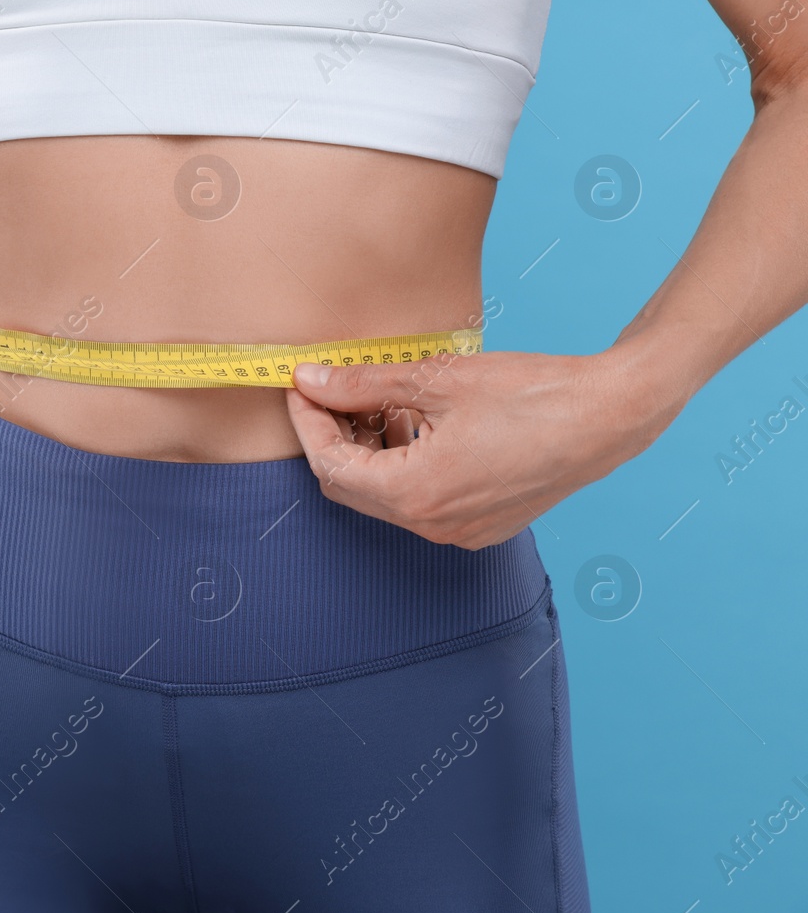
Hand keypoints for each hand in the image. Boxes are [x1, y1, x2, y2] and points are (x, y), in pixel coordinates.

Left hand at [284, 350, 668, 548]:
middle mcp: (433, 527)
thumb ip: (364, 384)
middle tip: (330, 392)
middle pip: (350, 487)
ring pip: (384, 497)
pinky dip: (403, 466)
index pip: (329, 464)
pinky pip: (420, 502)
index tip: (301, 386)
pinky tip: (414, 423)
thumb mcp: (436, 379)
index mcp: (415, 494)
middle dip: (332, 438)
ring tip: (377, 401)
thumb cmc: (531, 393)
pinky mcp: (482, 527)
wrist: (610, 416)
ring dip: (369, 452)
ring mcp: (460, 533)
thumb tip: (309, 380)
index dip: (308, 422)